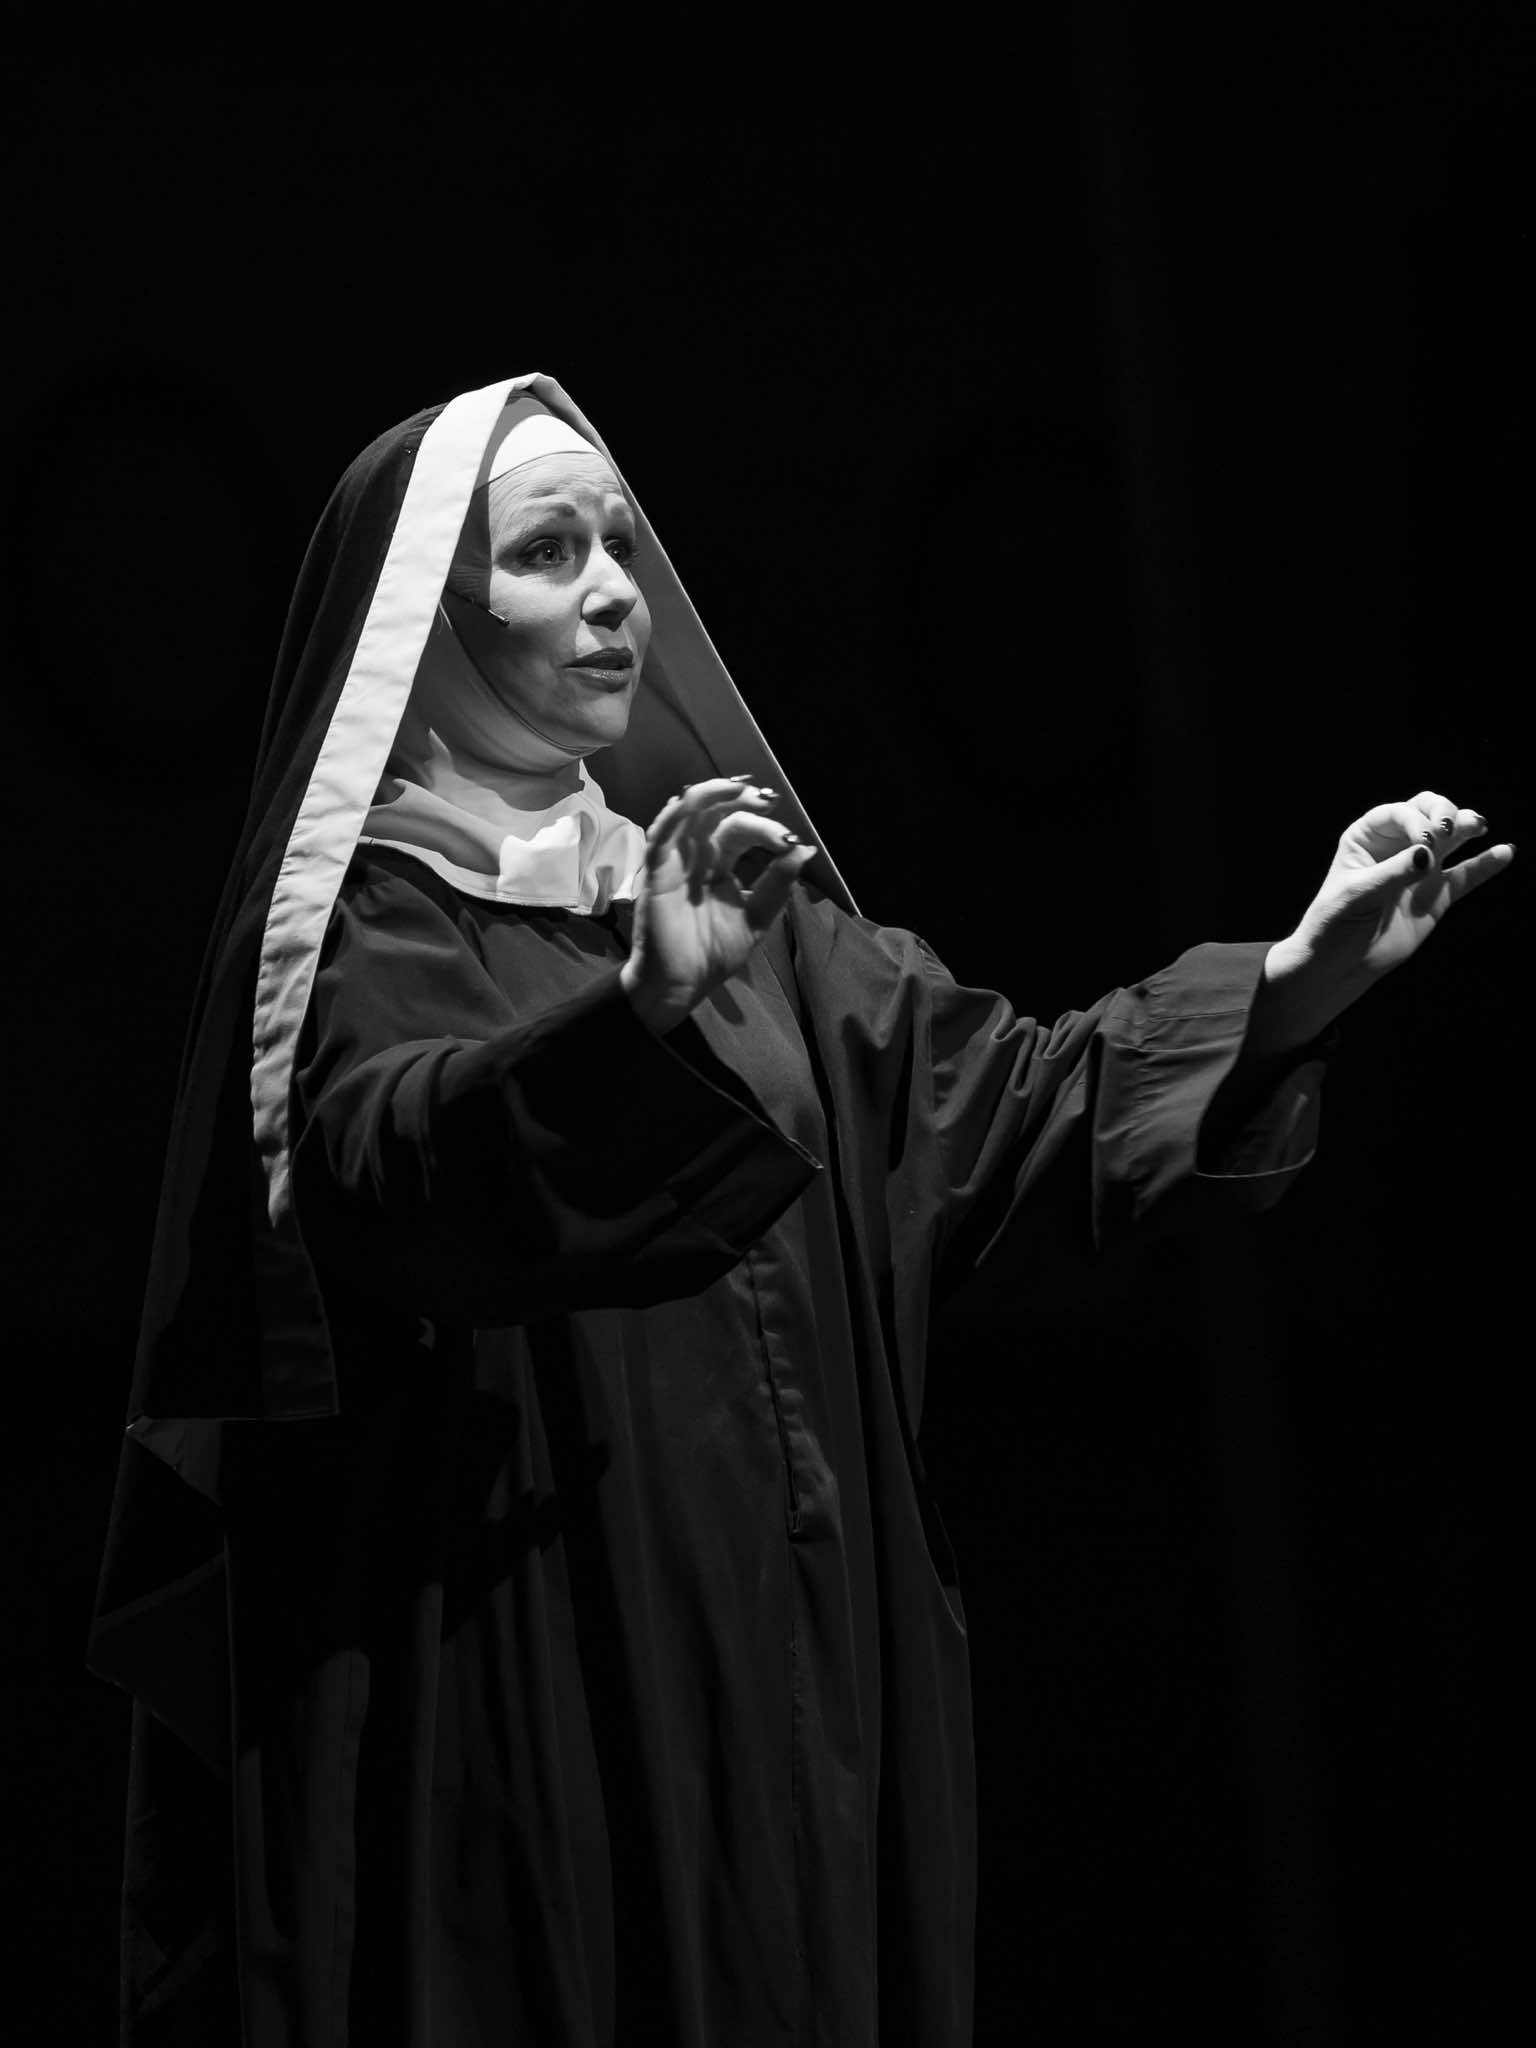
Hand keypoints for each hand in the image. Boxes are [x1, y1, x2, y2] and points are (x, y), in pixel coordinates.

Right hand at [620, 777, 817, 1032]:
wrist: (681, 985)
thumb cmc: (713, 953)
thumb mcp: (757, 918)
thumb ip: (777, 885)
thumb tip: (805, 850)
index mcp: (721, 864)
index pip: (741, 831)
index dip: (764, 828)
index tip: (789, 841)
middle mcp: (698, 855)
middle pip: (718, 815)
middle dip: (742, 801)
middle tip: (767, 799)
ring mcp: (675, 860)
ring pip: (687, 814)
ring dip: (710, 794)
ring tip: (737, 787)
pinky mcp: (655, 872)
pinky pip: (661, 836)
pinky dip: (672, 815)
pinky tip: (688, 801)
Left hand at [1254, 789, 1514, 1056]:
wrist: (1339, 964)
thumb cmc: (1335, 923)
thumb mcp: (1358, 894)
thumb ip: (1394, 873)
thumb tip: (1429, 853)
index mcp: (1367, 837)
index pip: (1398, 813)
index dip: (1416, 819)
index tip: (1424, 839)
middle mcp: (1396, 846)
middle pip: (1428, 813)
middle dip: (1444, 812)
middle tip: (1450, 828)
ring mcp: (1420, 869)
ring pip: (1451, 839)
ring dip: (1467, 826)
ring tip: (1479, 825)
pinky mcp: (1437, 895)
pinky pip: (1467, 875)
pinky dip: (1486, 864)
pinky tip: (1505, 852)